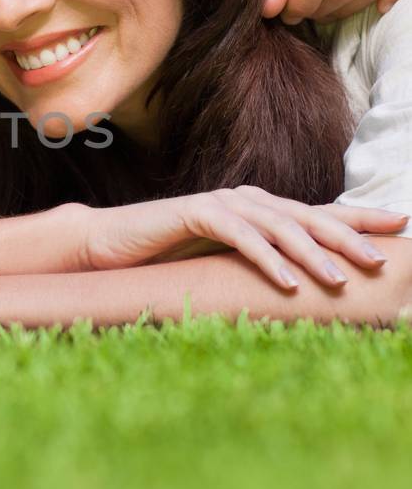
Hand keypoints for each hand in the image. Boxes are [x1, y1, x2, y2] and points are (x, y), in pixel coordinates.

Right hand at [83, 187, 407, 289]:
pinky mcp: (195, 213)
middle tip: (379, 262)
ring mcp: (221, 203)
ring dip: (311, 255)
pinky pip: (240, 236)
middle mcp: (246, 200)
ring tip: (339, 281)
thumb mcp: (223, 264)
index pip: (317, 212)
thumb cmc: (166, 258)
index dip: (358, 216)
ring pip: (278, 226)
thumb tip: (304, 289)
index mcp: (258, 209)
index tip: (400, 223)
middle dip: (347, 238)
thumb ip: (259, 265)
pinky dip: (267, 258)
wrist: (106, 243)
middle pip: (307, 216)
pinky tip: (288, 282)